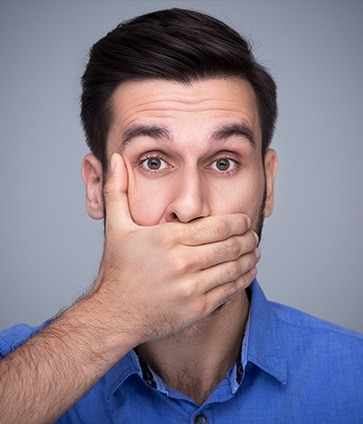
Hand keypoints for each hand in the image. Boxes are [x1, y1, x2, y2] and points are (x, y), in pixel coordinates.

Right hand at [92, 153, 259, 349]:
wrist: (114, 313)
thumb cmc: (118, 270)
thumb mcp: (116, 227)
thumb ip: (118, 190)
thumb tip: (117, 158)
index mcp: (168, 238)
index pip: (218, 226)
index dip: (238, 222)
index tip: (245, 220)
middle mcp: (182, 262)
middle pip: (230, 245)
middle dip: (247, 238)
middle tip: (253, 235)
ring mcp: (191, 287)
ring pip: (234, 268)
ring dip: (250, 258)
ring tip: (255, 252)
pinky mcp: (196, 308)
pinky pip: (229, 291)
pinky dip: (243, 279)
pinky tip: (248, 272)